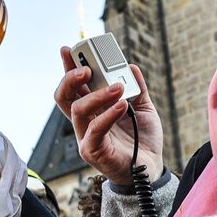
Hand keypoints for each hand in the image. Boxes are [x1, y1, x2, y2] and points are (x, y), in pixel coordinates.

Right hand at [54, 46, 163, 185]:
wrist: (152, 167)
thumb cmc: (142, 139)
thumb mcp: (143, 107)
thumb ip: (137, 87)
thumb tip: (131, 66)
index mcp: (92, 110)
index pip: (74, 86)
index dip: (68, 68)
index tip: (68, 49)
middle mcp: (84, 122)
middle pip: (64, 97)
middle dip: (70, 78)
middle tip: (87, 69)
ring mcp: (86, 137)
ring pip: (78, 110)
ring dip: (97, 94)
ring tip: (118, 87)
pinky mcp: (93, 151)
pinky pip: (95, 130)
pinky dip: (107, 115)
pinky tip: (123, 105)